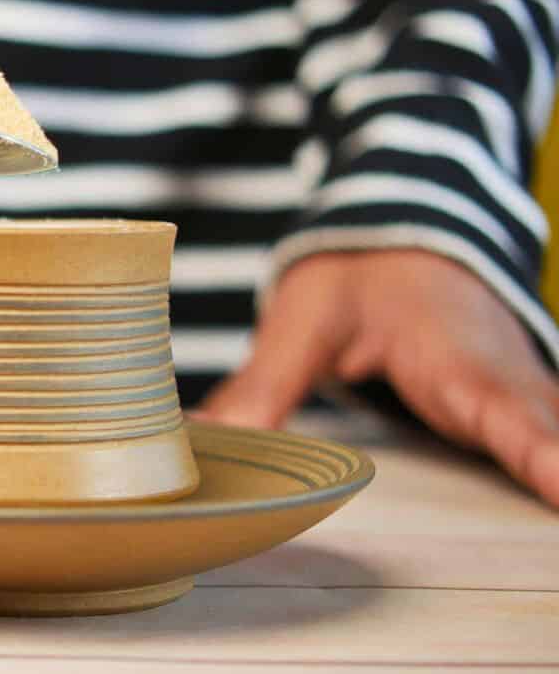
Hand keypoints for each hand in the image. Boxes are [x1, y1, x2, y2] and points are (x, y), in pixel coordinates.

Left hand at [197, 250, 558, 506]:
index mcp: (457, 360)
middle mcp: (507, 383)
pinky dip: (556, 471)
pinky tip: (557, 501)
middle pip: (554, 440)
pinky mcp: (520, 410)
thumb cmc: (361, 269)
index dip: (545, 458)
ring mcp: (523, 398)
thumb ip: (265, 385)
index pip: (509, 415)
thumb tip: (205, 440)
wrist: (409, 228)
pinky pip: (550, 446)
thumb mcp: (306, 319)